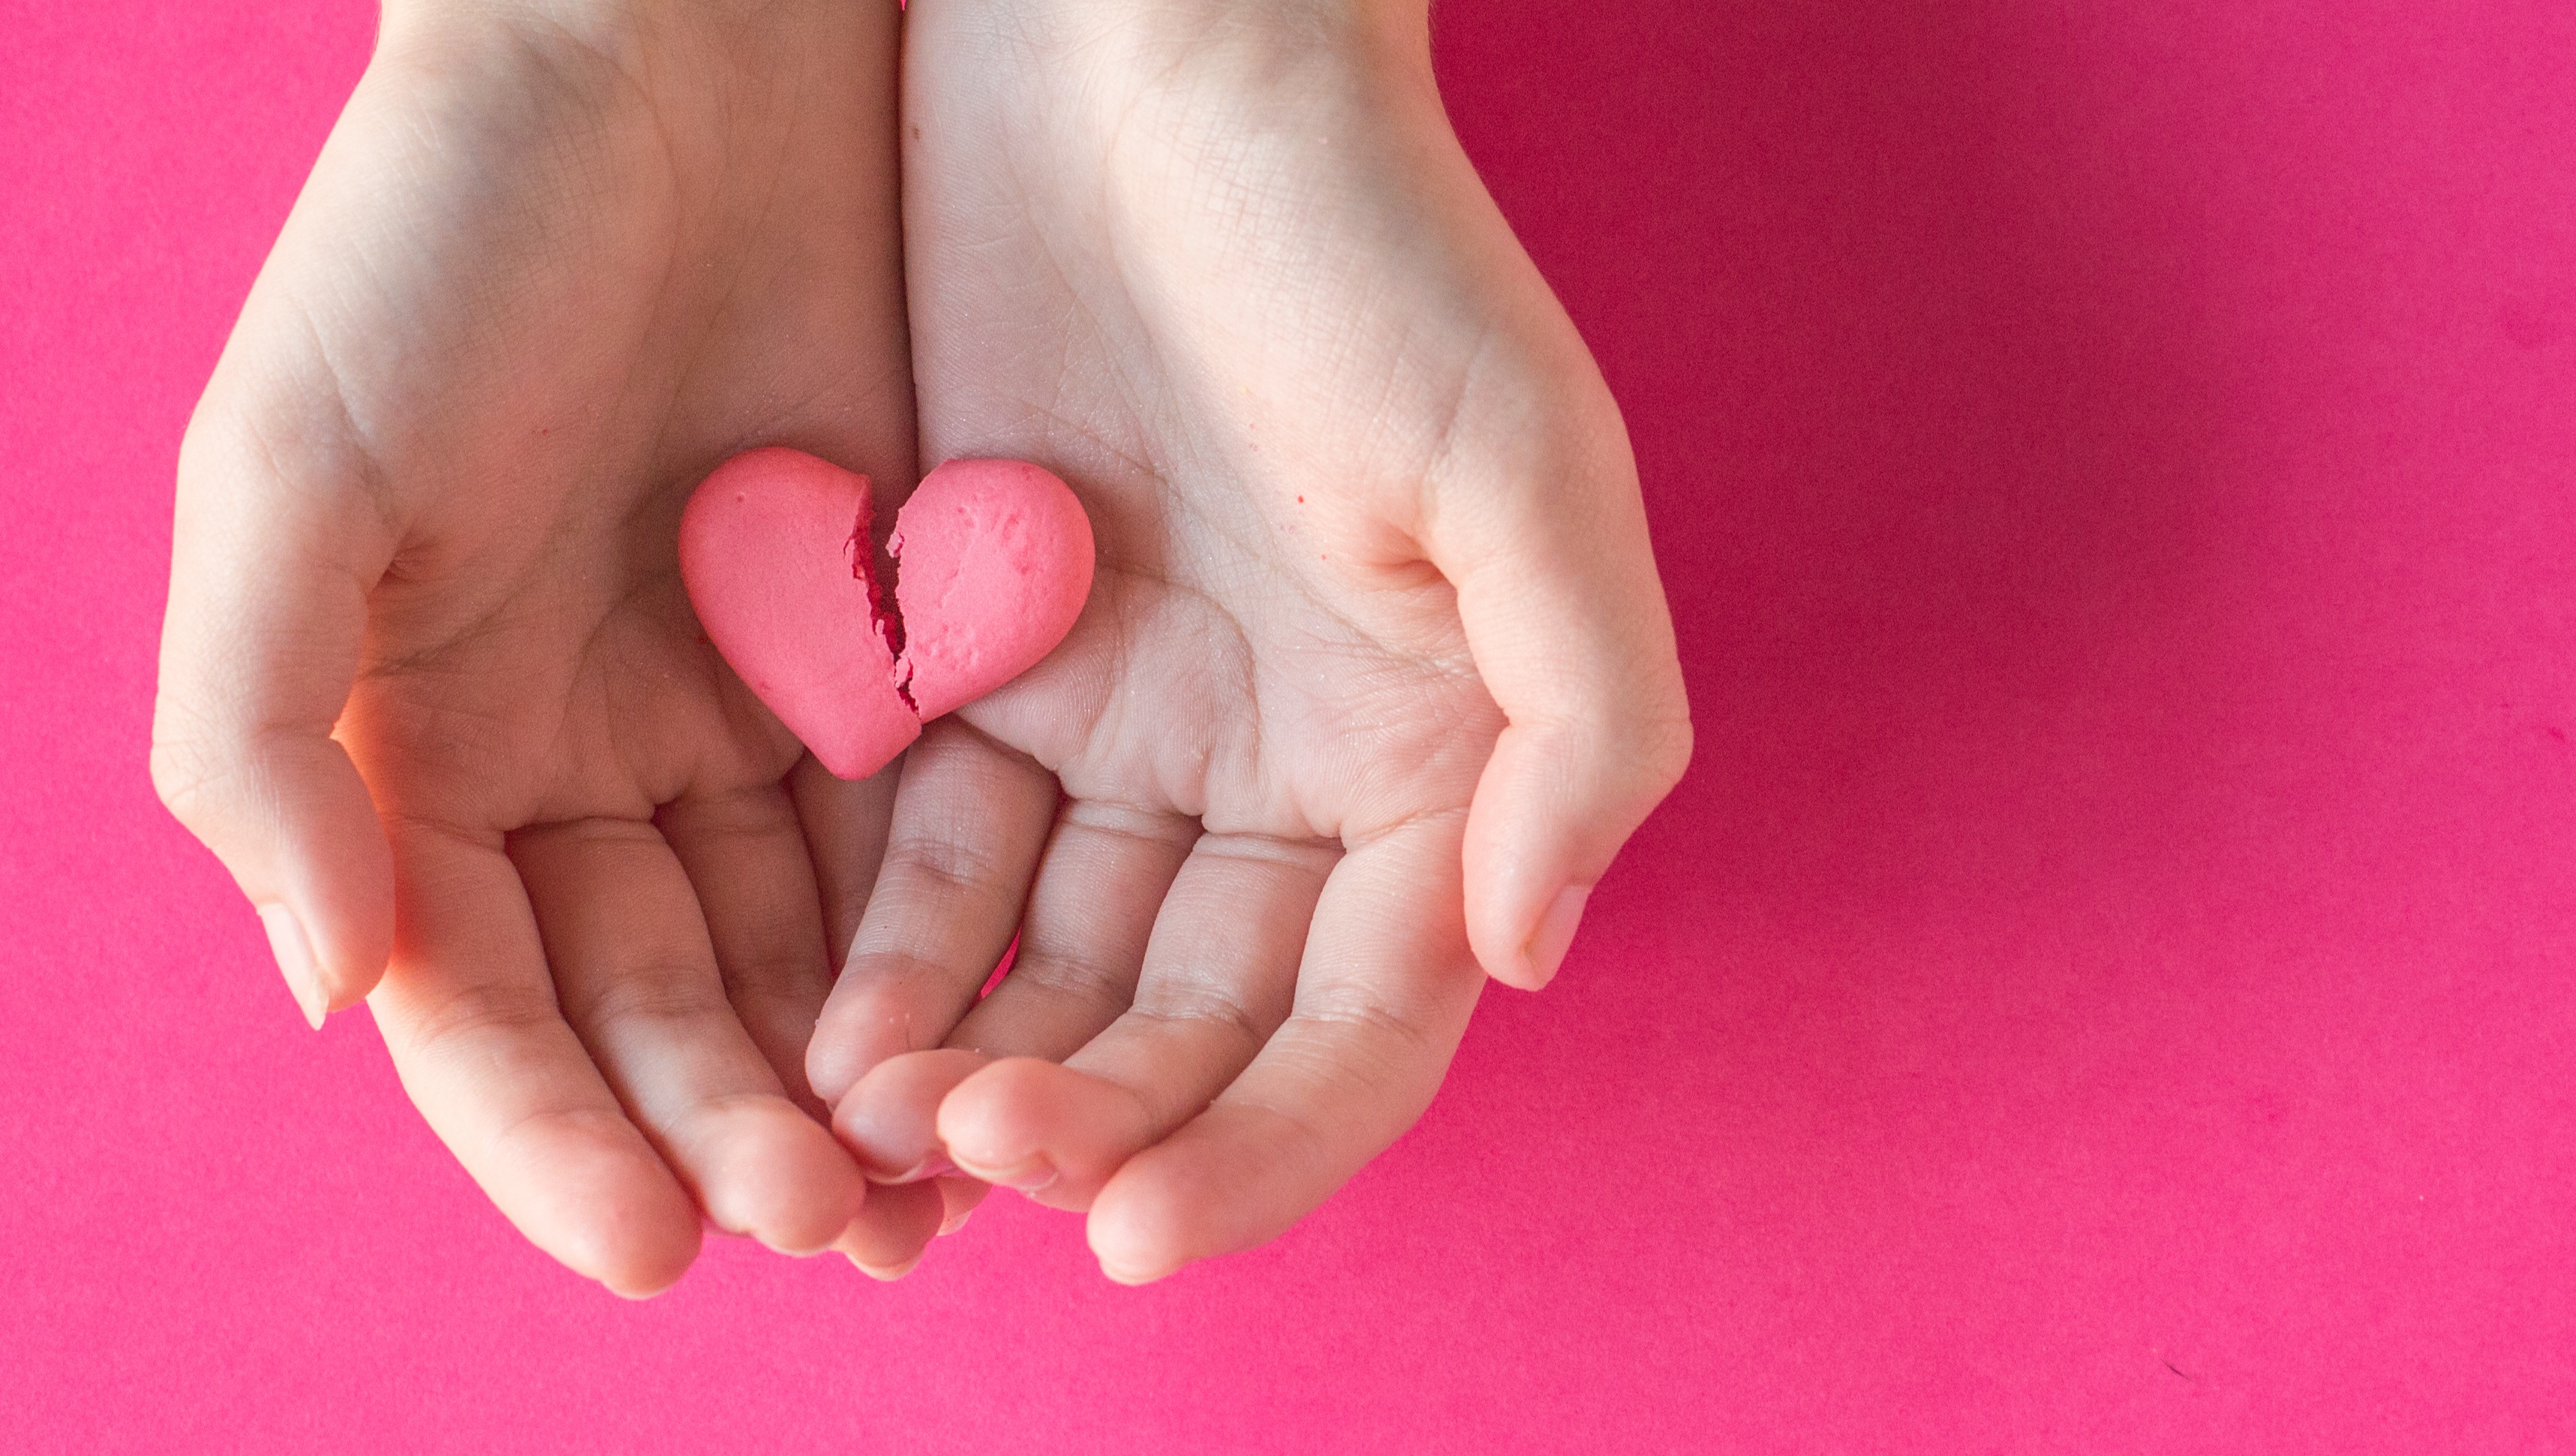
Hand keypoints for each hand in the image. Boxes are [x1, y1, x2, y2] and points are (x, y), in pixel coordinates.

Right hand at [151, 0, 922, 1292]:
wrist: (676, 57)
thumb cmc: (443, 240)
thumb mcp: (294, 469)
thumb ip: (266, 734)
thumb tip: (324, 989)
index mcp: (419, 744)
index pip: (481, 997)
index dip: (555, 1133)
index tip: (653, 1246)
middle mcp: (579, 755)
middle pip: (653, 999)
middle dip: (730, 1129)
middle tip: (834, 1231)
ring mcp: (737, 710)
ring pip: (798, 948)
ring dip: (852, 1082)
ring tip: (934, 1194)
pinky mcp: (884, 652)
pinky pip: (920, 831)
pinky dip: (950, 945)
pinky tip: (1005, 1039)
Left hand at [811, 0, 1690, 1280]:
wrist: (1141, 54)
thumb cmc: (1364, 242)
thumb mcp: (1528, 467)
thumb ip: (1583, 720)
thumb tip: (1533, 952)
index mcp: (1434, 761)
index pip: (1365, 1026)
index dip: (1264, 1147)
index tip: (1132, 1232)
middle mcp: (1288, 780)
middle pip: (1199, 1029)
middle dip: (1100, 1124)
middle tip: (980, 1164)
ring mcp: (1131, 737)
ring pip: (1057, 973)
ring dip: (983, 1072)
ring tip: (882, 1133)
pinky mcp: (982, 672)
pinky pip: (932, 861)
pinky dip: (893, 956)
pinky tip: (830, 1030)